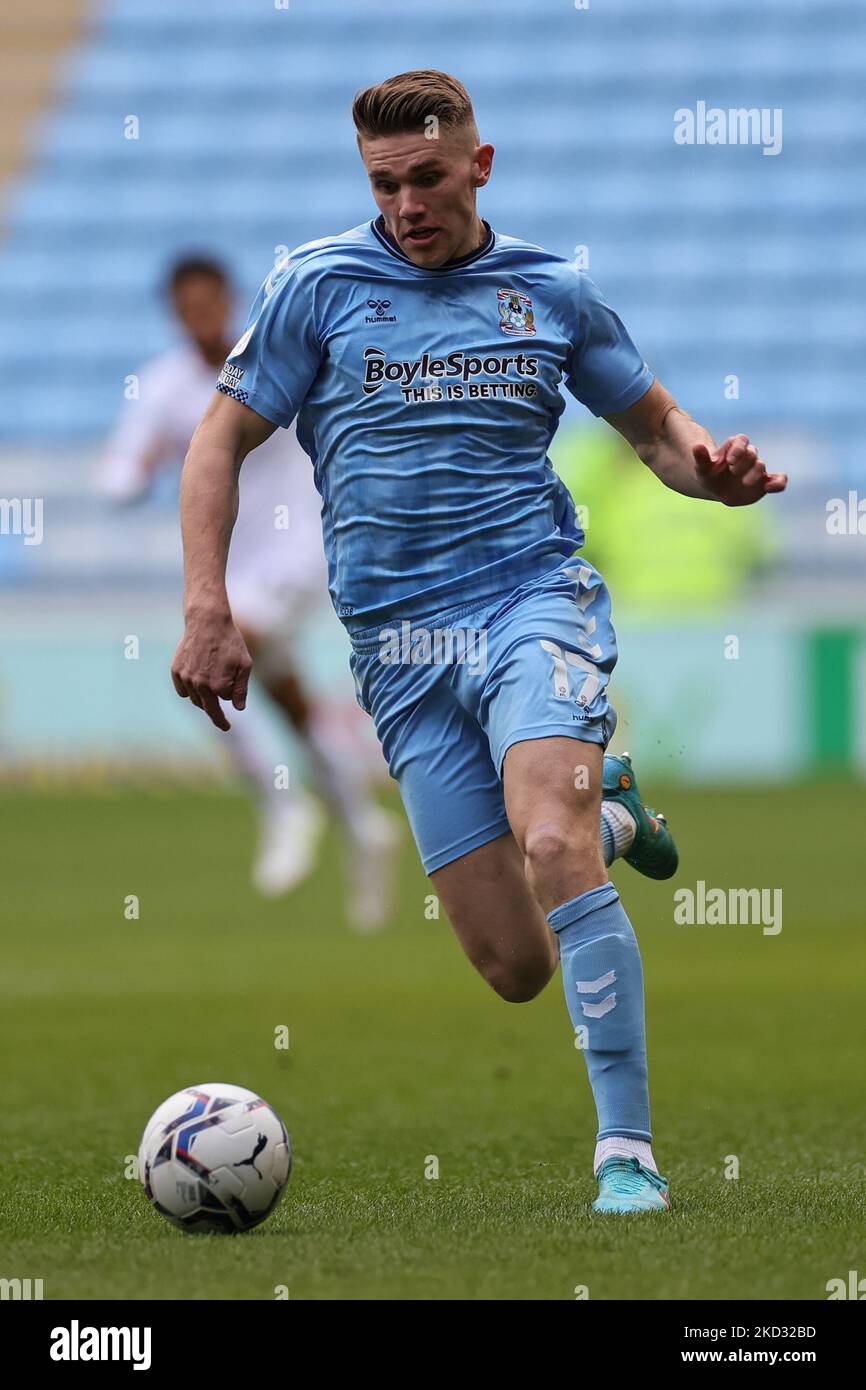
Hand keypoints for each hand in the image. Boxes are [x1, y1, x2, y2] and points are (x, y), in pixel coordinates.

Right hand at [171, 609, 251, 730]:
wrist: (207, 621)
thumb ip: (241, 689)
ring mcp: (186, 678)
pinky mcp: (176, 671)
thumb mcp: (244, 664)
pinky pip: (183, 691)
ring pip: (195, 700)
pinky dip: (190, 692)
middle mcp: (200, 685)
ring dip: (204, 701)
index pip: (225, 700)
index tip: (227, 719)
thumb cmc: (230, 642)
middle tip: (223, 725)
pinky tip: (197, 686)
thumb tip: (239, 708)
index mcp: (219, 686)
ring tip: (212, 693)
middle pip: (208, 707)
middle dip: (216, 716)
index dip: (229, 699)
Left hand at [693, 435, 787, 505]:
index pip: (741, 441)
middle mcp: (747, 456)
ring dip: (755, 472)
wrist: (717, 489)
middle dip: (744, 461)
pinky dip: (779, 482)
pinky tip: (770, 488)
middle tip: (733, 471)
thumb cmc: (709, 475)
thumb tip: (696, 446)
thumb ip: (700, 458)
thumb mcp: (702, 468)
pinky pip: (778, 480)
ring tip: (745, 482)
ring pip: (760, 465)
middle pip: (751, 453)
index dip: (737, 449)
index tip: (729, 461)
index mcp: (734, 448)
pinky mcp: (764, 483)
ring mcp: (757, 469)